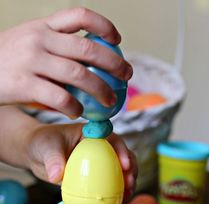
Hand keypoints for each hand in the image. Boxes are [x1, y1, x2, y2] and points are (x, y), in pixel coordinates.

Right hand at [0, 7, 131, 115]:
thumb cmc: (7, 60)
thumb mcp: (29, 42)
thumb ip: (54, 47)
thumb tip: (87, 62)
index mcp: (43, 26)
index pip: (80, 16)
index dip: (104, 26)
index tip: (118, 40)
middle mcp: (39, 39)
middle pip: (87, 48)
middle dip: (114, 63)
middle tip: (127, 76)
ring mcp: (31, 60)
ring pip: (78, 74)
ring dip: (100, 90)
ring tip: (110, 101)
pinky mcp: (23, 84)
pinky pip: (59, 97)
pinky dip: (74, 107)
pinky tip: (78, 112)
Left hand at [26, 123, 136, 200]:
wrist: (35, 153)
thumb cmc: (42, 143)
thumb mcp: (46, 148)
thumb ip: (53, 160)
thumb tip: (57, 176)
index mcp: (92, 135)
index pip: (113, 140)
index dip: (123, 151)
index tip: (125, 165)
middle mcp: (100, 148)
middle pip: (122, 157)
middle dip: (131, 170)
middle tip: (130, 185)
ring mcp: (99, 164)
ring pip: (119, 173)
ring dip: (126, 185)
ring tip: (126, 198)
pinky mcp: (94, 178)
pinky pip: (107, 186)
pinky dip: (113, 195)